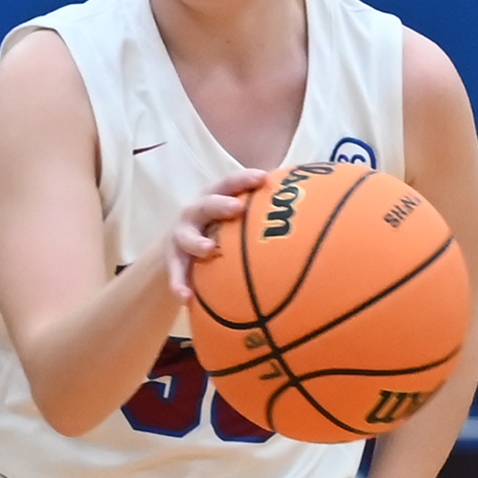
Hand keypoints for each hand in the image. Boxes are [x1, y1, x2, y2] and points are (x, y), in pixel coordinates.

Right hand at [164, 168, 268, 302]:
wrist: (178, 247)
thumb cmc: (218, 227)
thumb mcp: (233, 216)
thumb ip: (259, 212)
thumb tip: (306, 210)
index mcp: (213, 197)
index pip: (227, 183)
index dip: (243, 179)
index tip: (263, 178)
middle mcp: (195, 212)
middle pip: (205, 205)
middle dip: (220, 205)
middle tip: (237, 208)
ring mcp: (181, 235)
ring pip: (186, 237)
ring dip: (197, 242)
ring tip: (210, 250)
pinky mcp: (172, 259)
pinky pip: (176, 272)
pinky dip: (179, 284)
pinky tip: (187, 298)